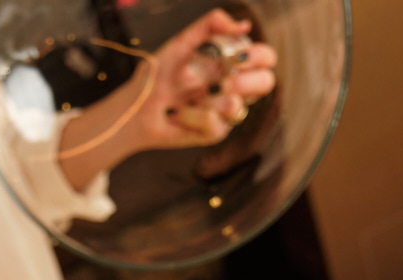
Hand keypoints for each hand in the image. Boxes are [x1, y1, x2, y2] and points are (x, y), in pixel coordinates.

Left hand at [133, 9, 277, 148]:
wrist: (136, 106)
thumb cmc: (157, 75)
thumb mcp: (182, 42)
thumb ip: (211, 25)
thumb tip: (243, 25)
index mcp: (231, 62)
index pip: (265, 57)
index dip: (260, 56)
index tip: (239, 57)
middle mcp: (234, 86)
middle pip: (266, 83)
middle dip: (246, 82)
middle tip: (223, 81)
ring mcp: (226, 111)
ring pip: (238, 106)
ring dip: (210, 100)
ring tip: (189, 98)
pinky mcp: (214, 132)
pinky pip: (215, 124)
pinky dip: (193, 116)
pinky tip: (180, 114)